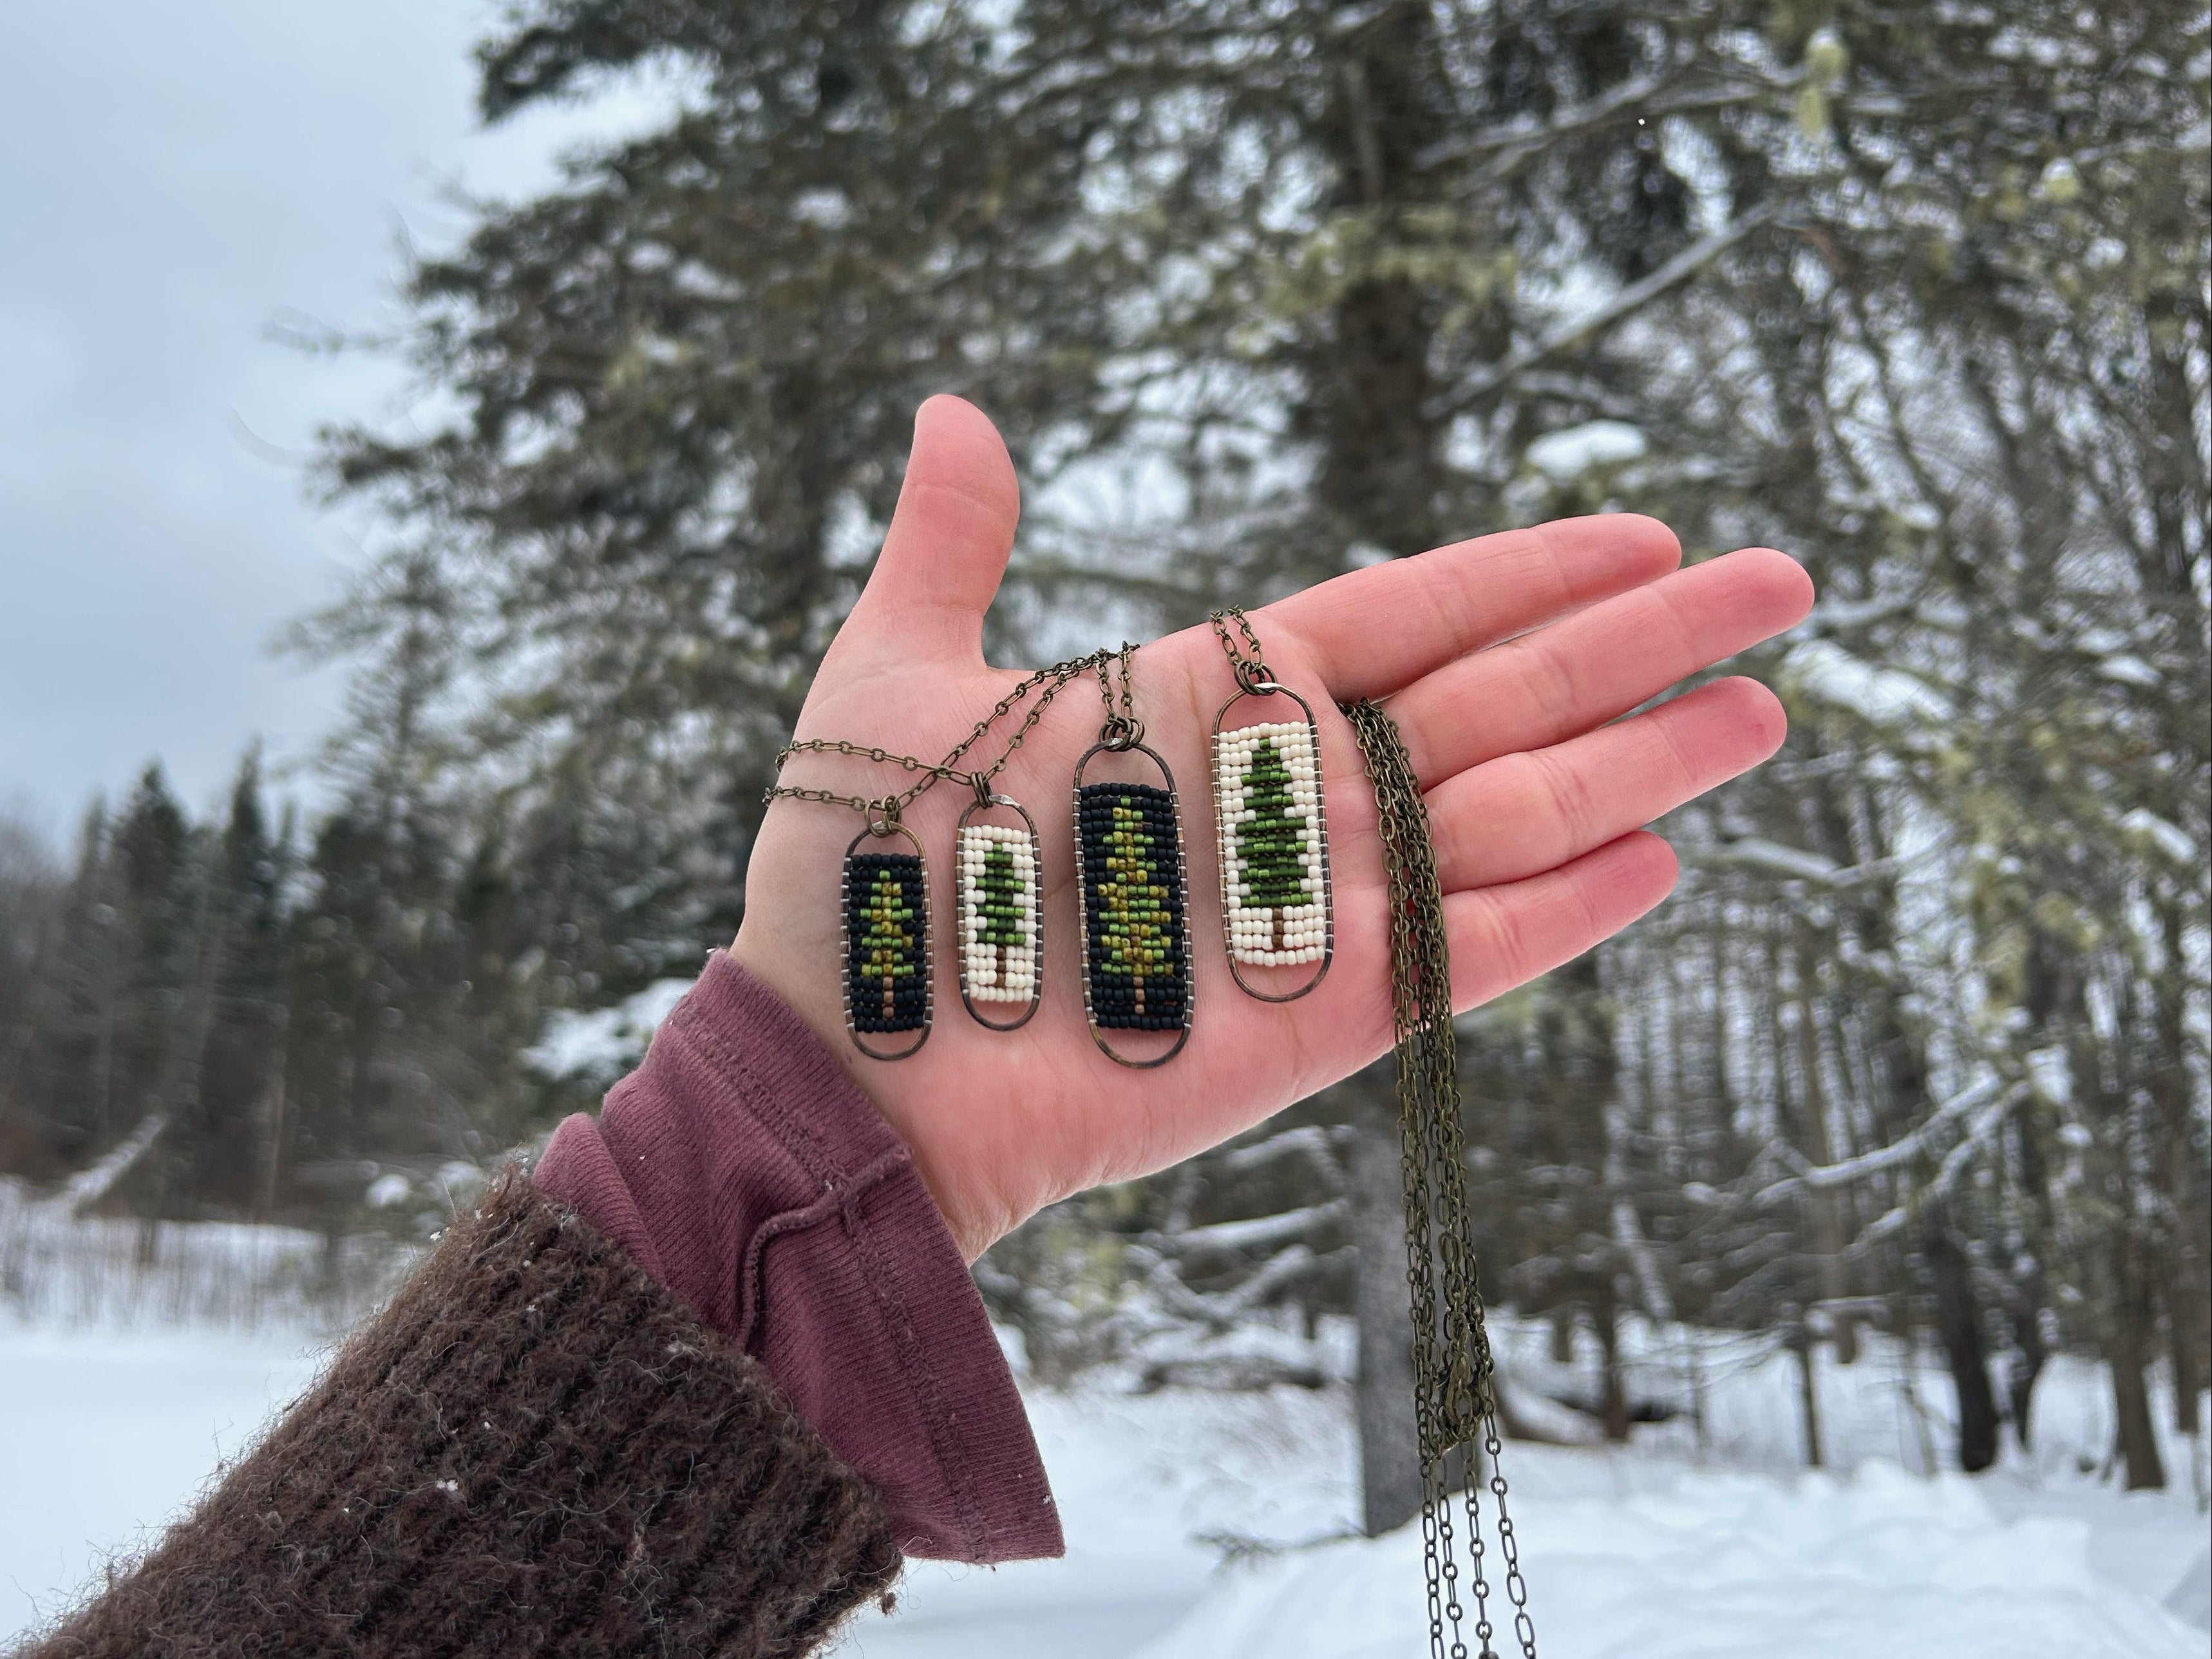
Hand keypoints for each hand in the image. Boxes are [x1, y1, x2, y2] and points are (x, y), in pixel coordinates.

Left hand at [733, 396, 1813, 1258]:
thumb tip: (952, 410)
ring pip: (1513, 815)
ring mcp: (1312, 908)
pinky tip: (1660, 863)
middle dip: (1641, 644)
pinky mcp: (1321, 1022)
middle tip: (1782, 586)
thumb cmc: (848, 874)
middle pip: (1499, 698)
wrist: (839, 1061)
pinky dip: (1563, 914)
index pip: (1405, 615)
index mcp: (1202, 701)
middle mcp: (1280, 796)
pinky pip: (1469, 955)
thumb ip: (951, 550)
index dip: (1529, 572)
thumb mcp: (890, 678)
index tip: (1645, 532)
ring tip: (1759, 711)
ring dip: (1642, 763)